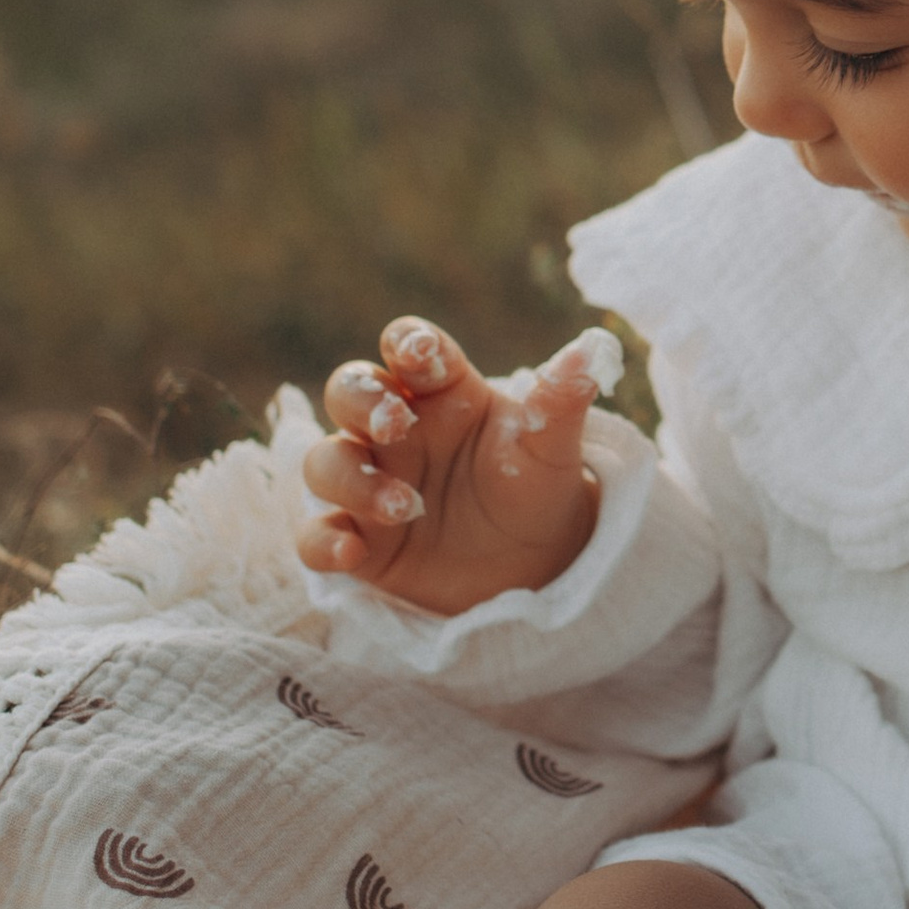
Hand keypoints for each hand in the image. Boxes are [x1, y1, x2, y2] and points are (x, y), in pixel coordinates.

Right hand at [295, 318, 612, 614]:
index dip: (407, 343)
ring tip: (404, 506)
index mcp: (441, 392)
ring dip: (352, 478)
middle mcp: (396, 431)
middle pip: (348, 391)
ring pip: (326, 462)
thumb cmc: (536, 486)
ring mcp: (369, 482)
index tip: (420, 353)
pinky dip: (322, 541)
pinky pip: (315, 534)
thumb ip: (562, 400)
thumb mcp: (553, 446)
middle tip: (395, 424)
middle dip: (361, 400)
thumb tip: (592, 349)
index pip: (409, 347)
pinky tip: (351, 552)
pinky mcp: (359, 540)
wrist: (536, 565)